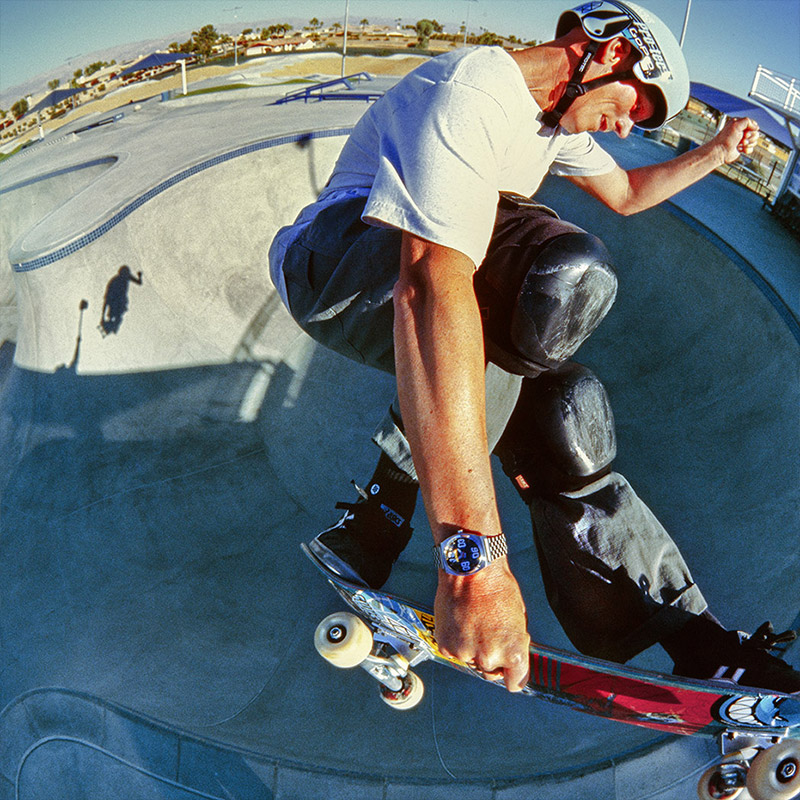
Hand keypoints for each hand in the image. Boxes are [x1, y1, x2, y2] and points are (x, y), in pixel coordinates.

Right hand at [434, 559, 530, 691]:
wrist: (470, 570)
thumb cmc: (495, 585)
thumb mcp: (518, 617)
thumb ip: (514, 642)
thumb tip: (511, 655)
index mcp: (513, 652)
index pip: (515, 683)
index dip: (512, 674)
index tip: (509, 670)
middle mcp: (490, 657)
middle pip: (491, 673)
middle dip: (491, 658)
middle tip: (488, 634)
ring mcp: (466, 653)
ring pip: (471, 662)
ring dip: (472, 649)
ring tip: (473, 623)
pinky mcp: (446, 646)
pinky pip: (454, 653)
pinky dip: (456, 641)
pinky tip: (461, 623)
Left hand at [714, 117, 758, 163]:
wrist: (720, 152)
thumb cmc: (726, 139)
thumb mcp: (736, 125)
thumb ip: (747, 121)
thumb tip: (756, 127)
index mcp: (739, 124)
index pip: (753, 124)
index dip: (752, 129)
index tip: (745, 132)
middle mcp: (741, 131)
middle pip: (755, 133)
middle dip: (750, 137)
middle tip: (742, 140)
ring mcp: (742, 140)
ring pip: (754, 141)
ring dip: (748, 143)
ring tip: (740, 144)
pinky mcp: (742, 148)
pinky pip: (751, 148)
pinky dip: (747, 149)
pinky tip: (740, 149)